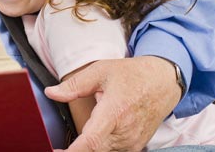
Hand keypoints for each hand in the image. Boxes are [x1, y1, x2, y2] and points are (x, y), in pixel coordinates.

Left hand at [46, 56, 180, 151]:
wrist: (163, 82)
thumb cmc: (132, 75)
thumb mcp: (100, 71)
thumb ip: (73, 86)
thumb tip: (51, 93)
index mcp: (114, 112)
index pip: (90, 142)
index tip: (56, 151)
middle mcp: (125, 132)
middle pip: (93, 150)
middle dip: (75, 149)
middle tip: (57, 146)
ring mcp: (132, 142)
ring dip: (89, 146)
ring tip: (84, 131)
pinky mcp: (136, 146)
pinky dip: (100, 146)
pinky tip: (95, 135)